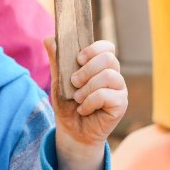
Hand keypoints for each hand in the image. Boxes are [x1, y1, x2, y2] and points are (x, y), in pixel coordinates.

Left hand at [44, 38, 127, 169]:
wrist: (71, 131)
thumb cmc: (67, 105)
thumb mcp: (59, 81)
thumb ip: (57, 61)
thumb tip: (49, 38)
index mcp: (100, 66)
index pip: (107, 47)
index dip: (94, 49)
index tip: (78, 59)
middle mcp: (113, 75)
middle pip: (109, 59)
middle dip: (87, 69)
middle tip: (74, 82)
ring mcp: (119, 89)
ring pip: (109, 76)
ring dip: (87, 88)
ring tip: (77, 99)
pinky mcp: (121, 104)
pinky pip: (108, 95)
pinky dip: (90, 102)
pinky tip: (84, 109)